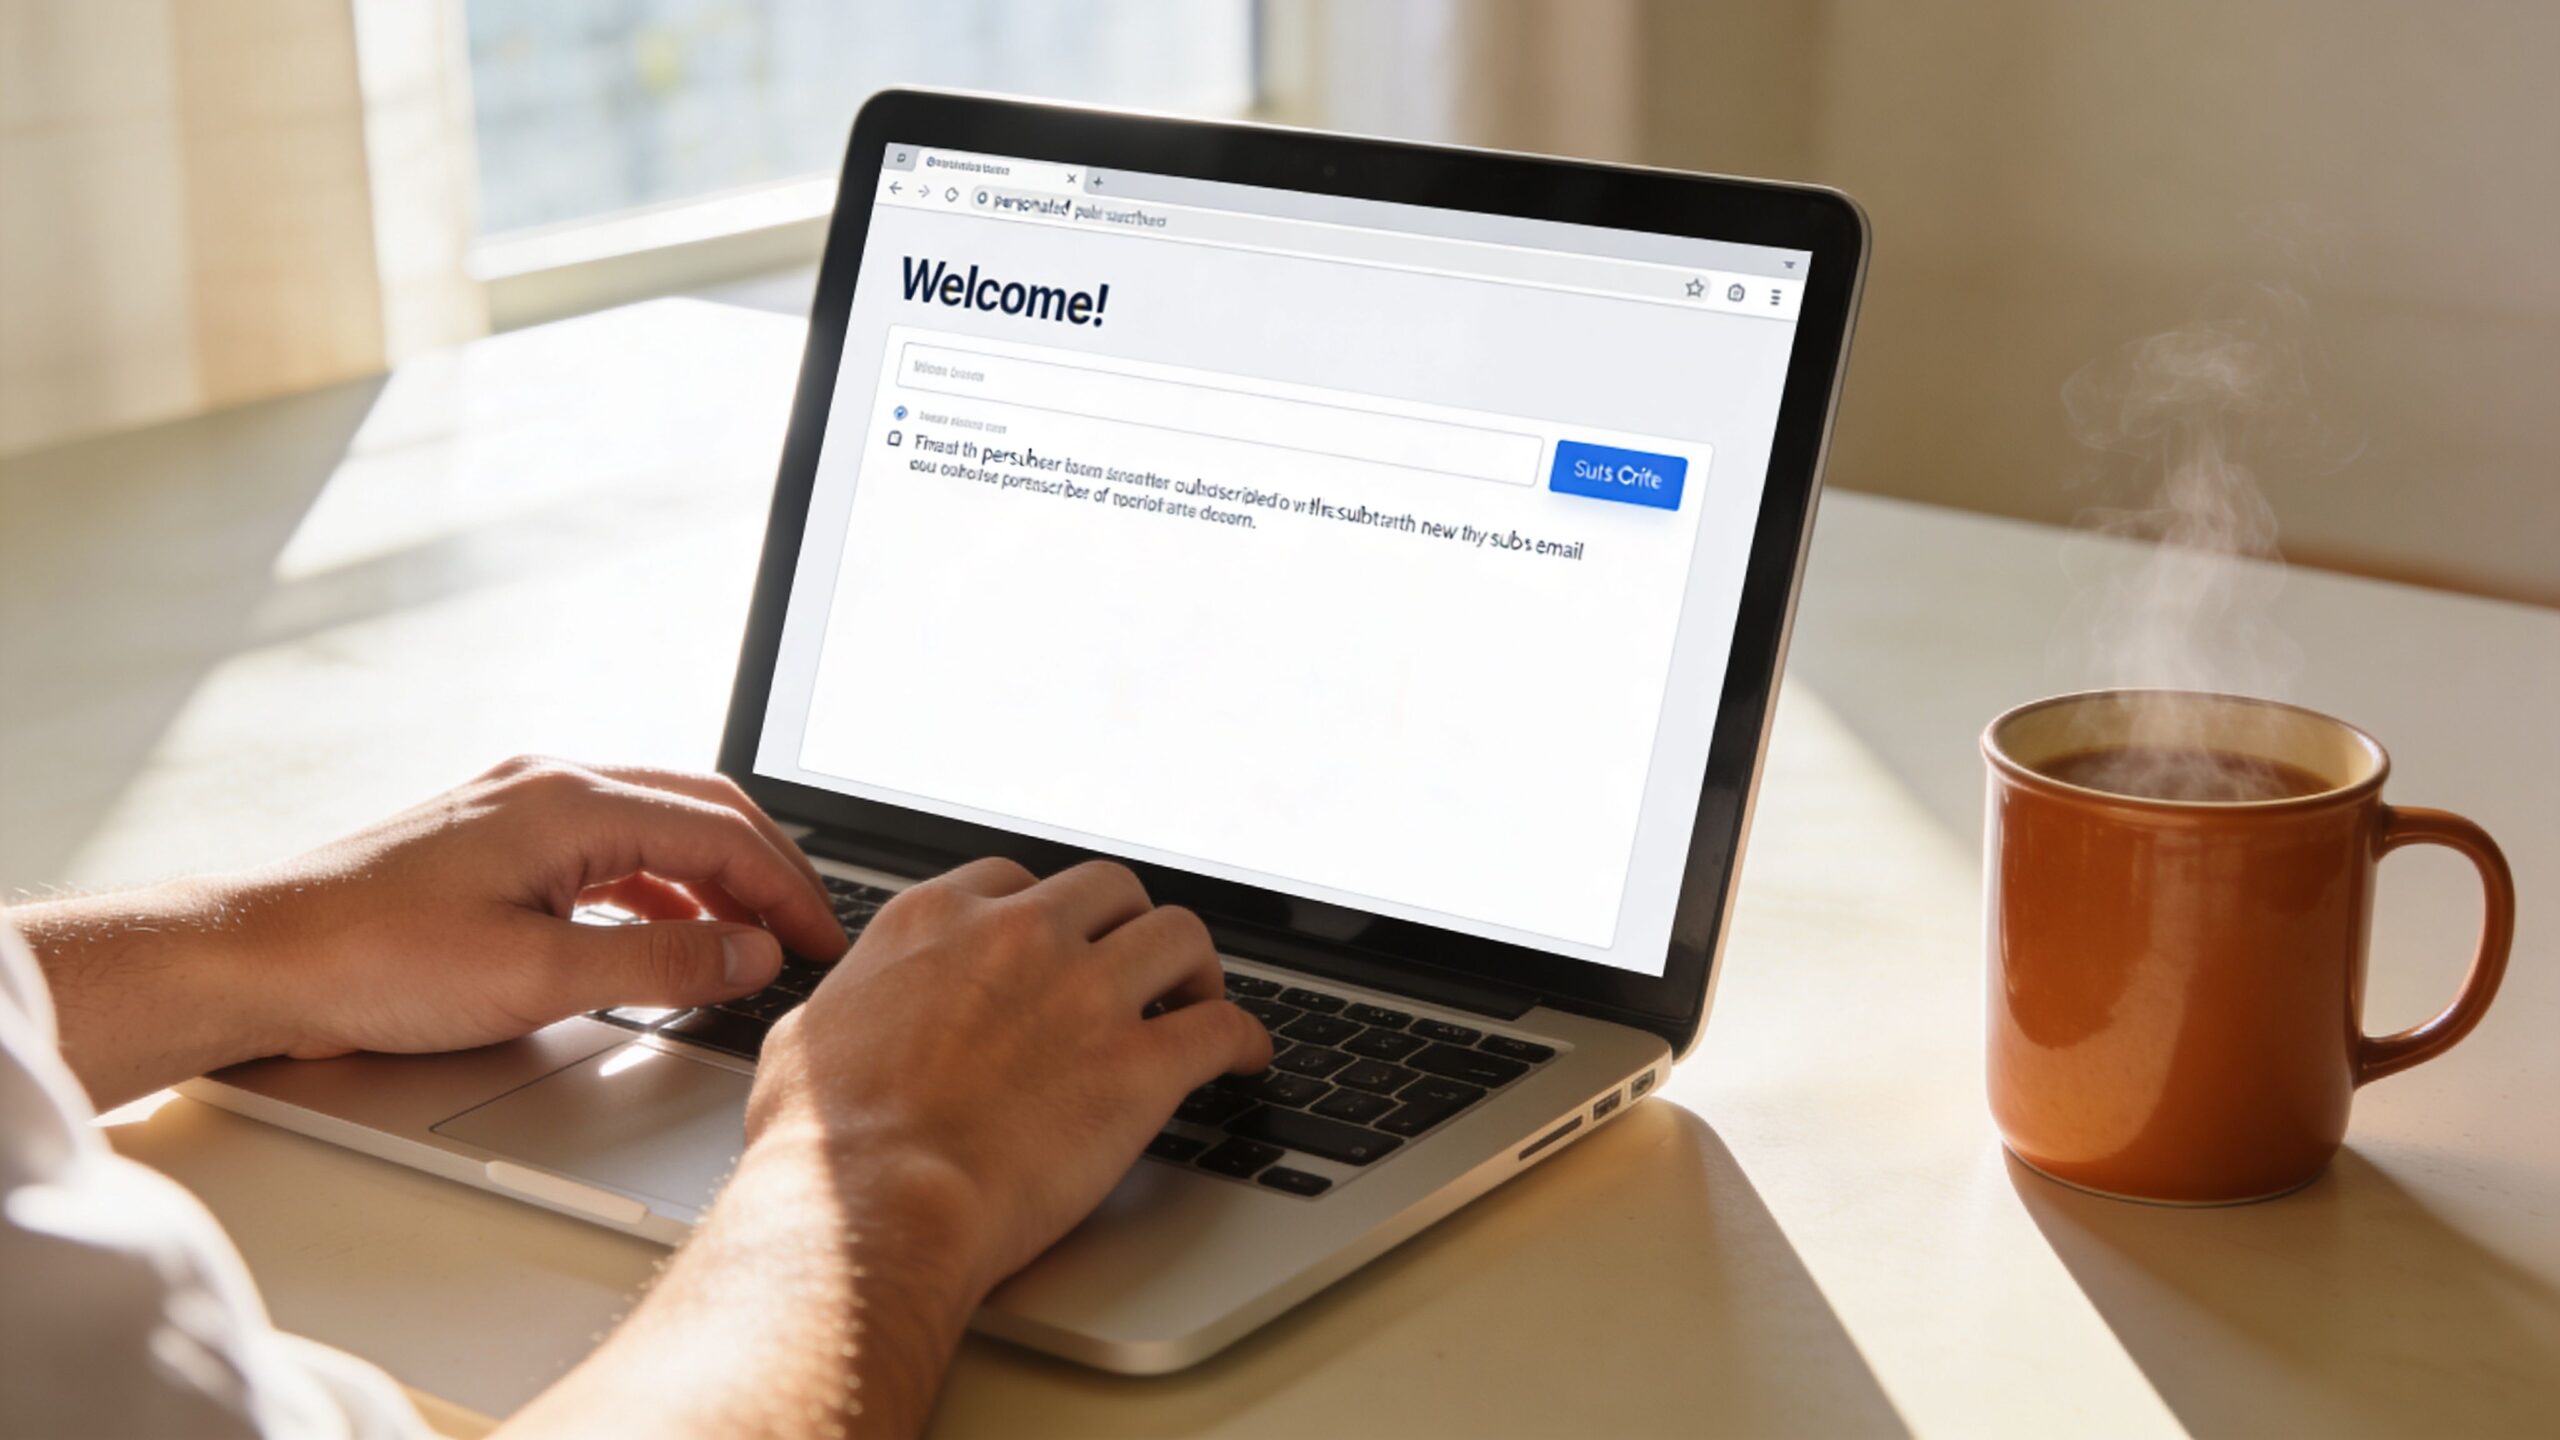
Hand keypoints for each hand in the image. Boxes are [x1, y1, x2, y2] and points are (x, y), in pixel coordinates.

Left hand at [236, 756, 850, 1057]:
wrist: (256, 958)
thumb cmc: (371, 961)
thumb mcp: (537, 976)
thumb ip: (660, 963)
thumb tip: (749, 954)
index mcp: (571, 801)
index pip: (722, 833)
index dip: (787, 892)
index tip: (823, 944)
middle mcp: (551, 785)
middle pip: (701, 812)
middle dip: (768, 873)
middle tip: (810, 935)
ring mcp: (519, 808)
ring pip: (656, 829)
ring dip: (716, 882)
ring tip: (754, 940)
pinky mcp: (494, 843)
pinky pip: (610, 851)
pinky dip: (661, 890)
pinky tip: (670, 935)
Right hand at [745, 856, 1273, 1298]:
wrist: (873, 1209)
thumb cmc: (826, 1145)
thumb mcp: (809, 1038)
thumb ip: (855, 1002)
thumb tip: (851, 1011)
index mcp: (938, 922)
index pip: (1015, 880)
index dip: (1046, 914)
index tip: (1058, 942)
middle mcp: (1019, 937)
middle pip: (1110, 890)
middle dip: (1127, 924)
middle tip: (1135, 967)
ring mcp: (1087, 994)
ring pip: (1180, 935)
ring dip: (1194, 967)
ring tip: (1197, 999)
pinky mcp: (1141, 1066)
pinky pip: (1223, 1027)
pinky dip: (1245, 1038)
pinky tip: (1246, 1057)